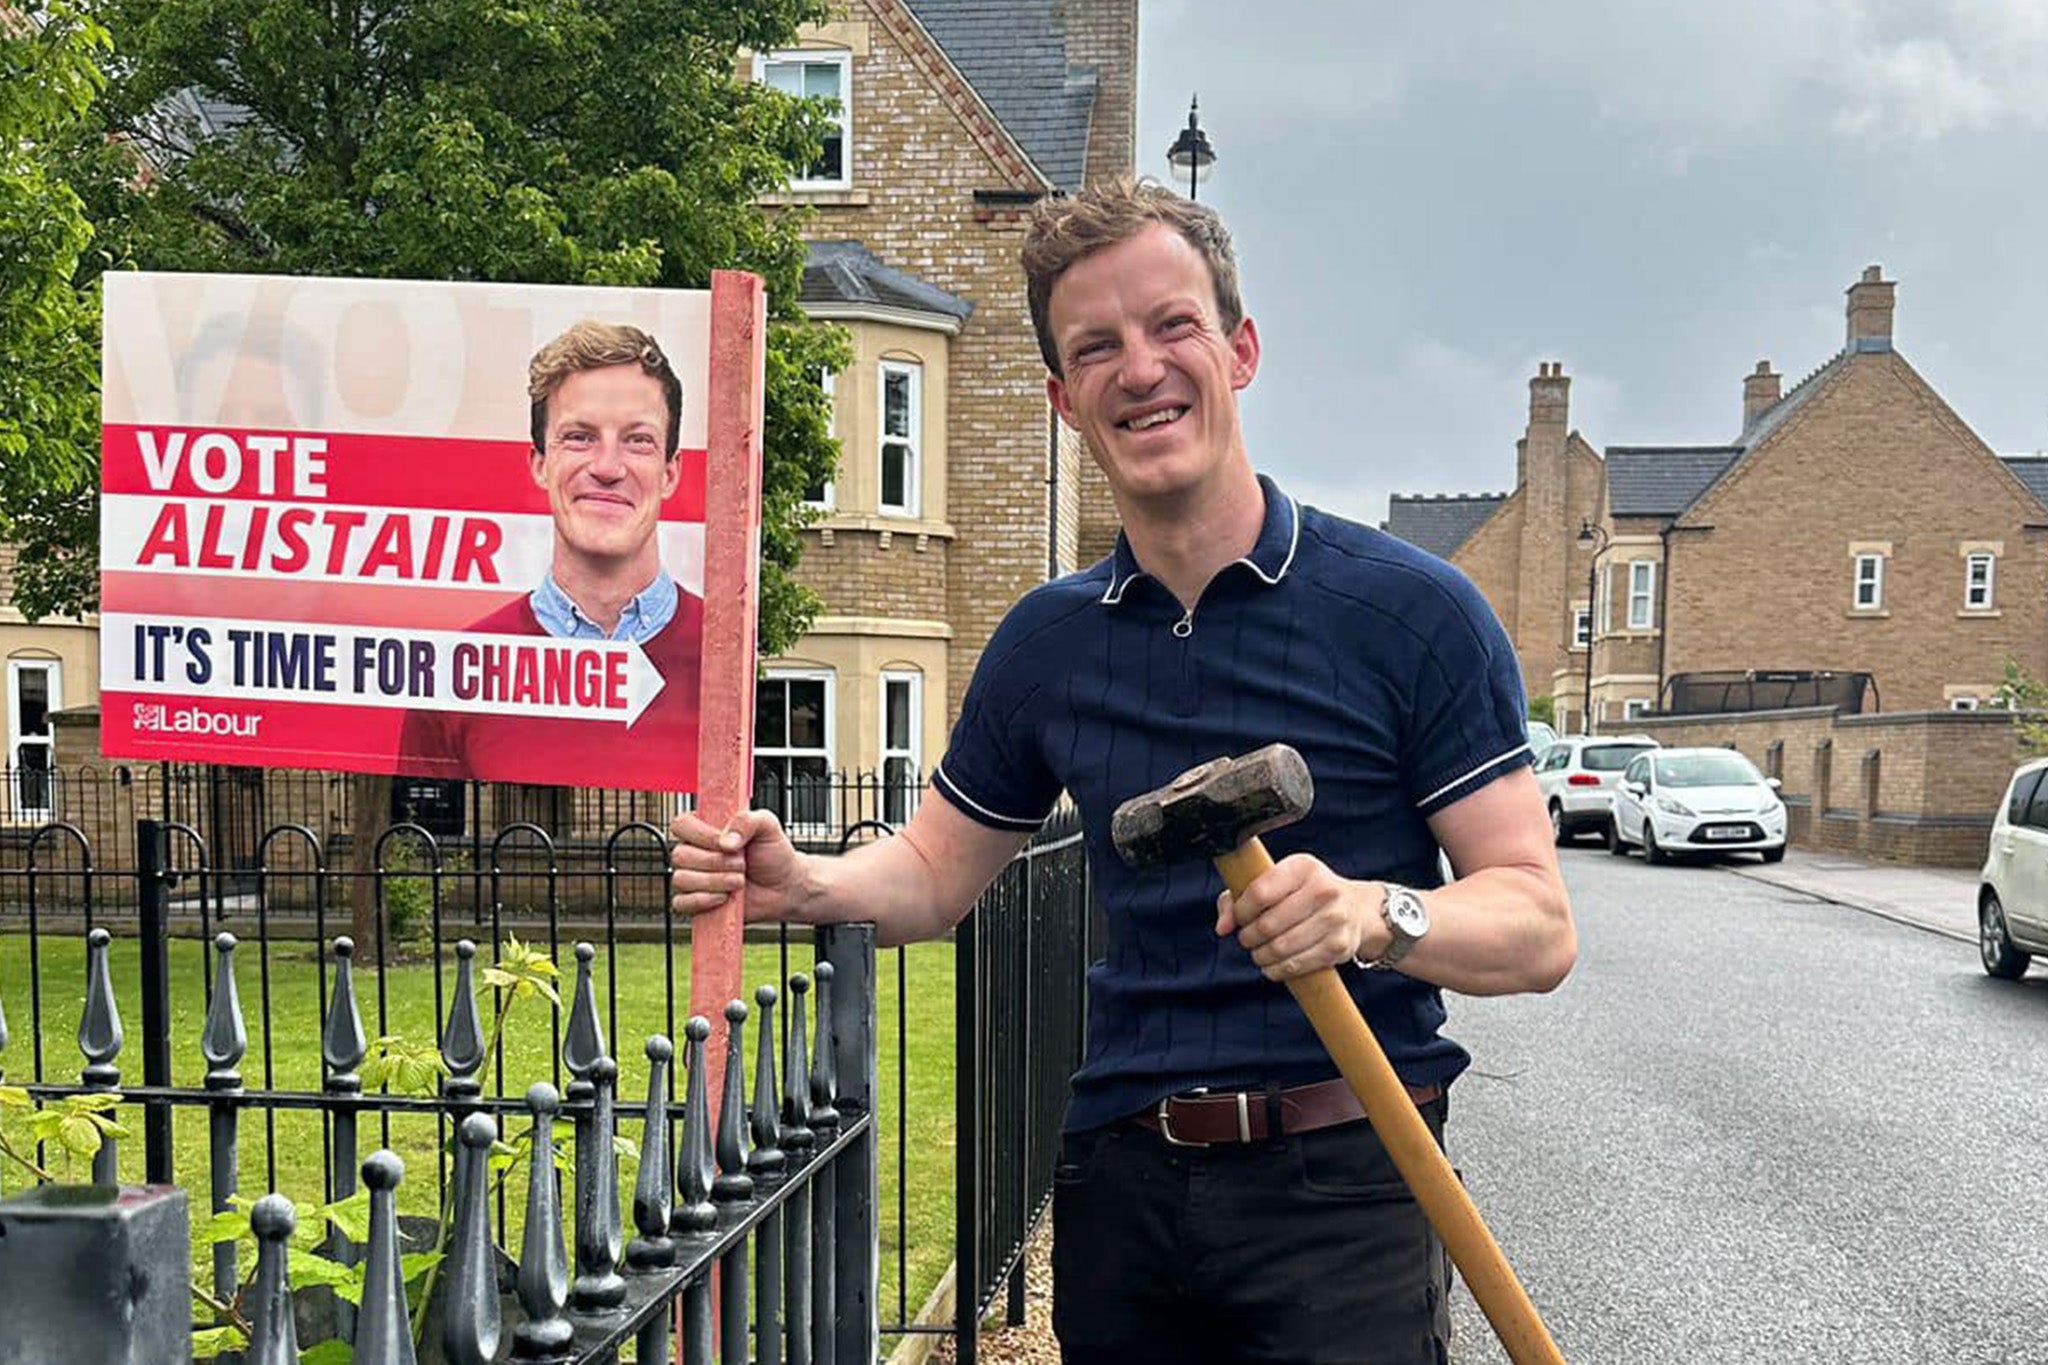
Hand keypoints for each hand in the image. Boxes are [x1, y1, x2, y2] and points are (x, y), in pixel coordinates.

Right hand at [669, 808, 809, 922]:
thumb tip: (725, 841)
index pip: (681, 825)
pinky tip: (724, 897)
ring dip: (714, 882)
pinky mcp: (695, 901)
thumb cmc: (772, 853)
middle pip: (680, 855)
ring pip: (681, 879)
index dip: (700, 835)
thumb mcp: (767, 826)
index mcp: (705, 827)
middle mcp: (694, 851)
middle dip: (716, 862)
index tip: (726, 844)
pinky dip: (704, 901)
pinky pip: (682, 903)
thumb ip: (746, 821)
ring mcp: (693, 877)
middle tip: (741, 864)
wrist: (783, 885)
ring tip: (738, 881)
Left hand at [1214, 853, 1386, 981]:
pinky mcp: (1339, 946)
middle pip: (1268, 924)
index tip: (1239, 919)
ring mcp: (1335, 919)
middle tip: (1247, 939)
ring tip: (1258, 952)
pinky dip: (1276, 970)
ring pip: (1281, 948)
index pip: (1260, 892)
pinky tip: (1271, 965)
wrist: (1354, 909)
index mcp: (1303, 867)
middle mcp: (1323, 890)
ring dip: (1260, 955)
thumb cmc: (1301, 894)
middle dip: (1249, 937)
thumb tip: (1222, 928)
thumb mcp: (1273, 883)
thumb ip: (1236, 899)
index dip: (1241, 912)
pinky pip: (1297, 965)